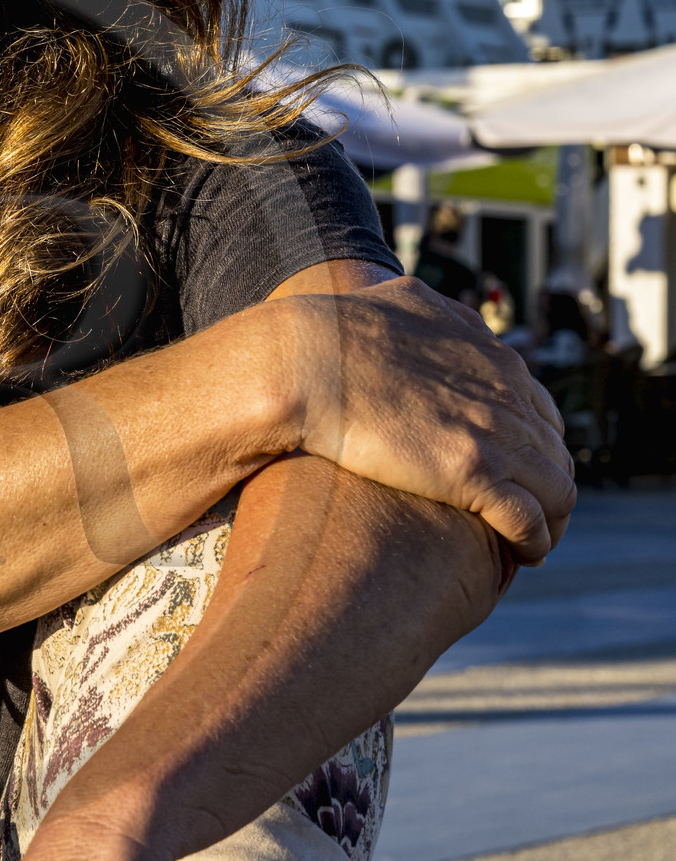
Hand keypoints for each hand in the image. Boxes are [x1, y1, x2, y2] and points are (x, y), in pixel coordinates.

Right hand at [282, 278, 573, 562]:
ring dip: (552, 520)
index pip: (539, 410)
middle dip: (549, 488)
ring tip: (534, 546)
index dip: (533, 447)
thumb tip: (422, 307)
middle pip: (555, 451)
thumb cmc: (333, 336)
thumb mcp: (401, 304)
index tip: (516, 474)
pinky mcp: (475, 471)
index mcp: (490, 356)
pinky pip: (530, 519)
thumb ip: (429, 313)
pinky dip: (535, 541)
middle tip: (530, 517)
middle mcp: (505, 390)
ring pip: (557, 489)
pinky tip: (523, 556)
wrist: (304, 360)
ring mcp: (494, 430)